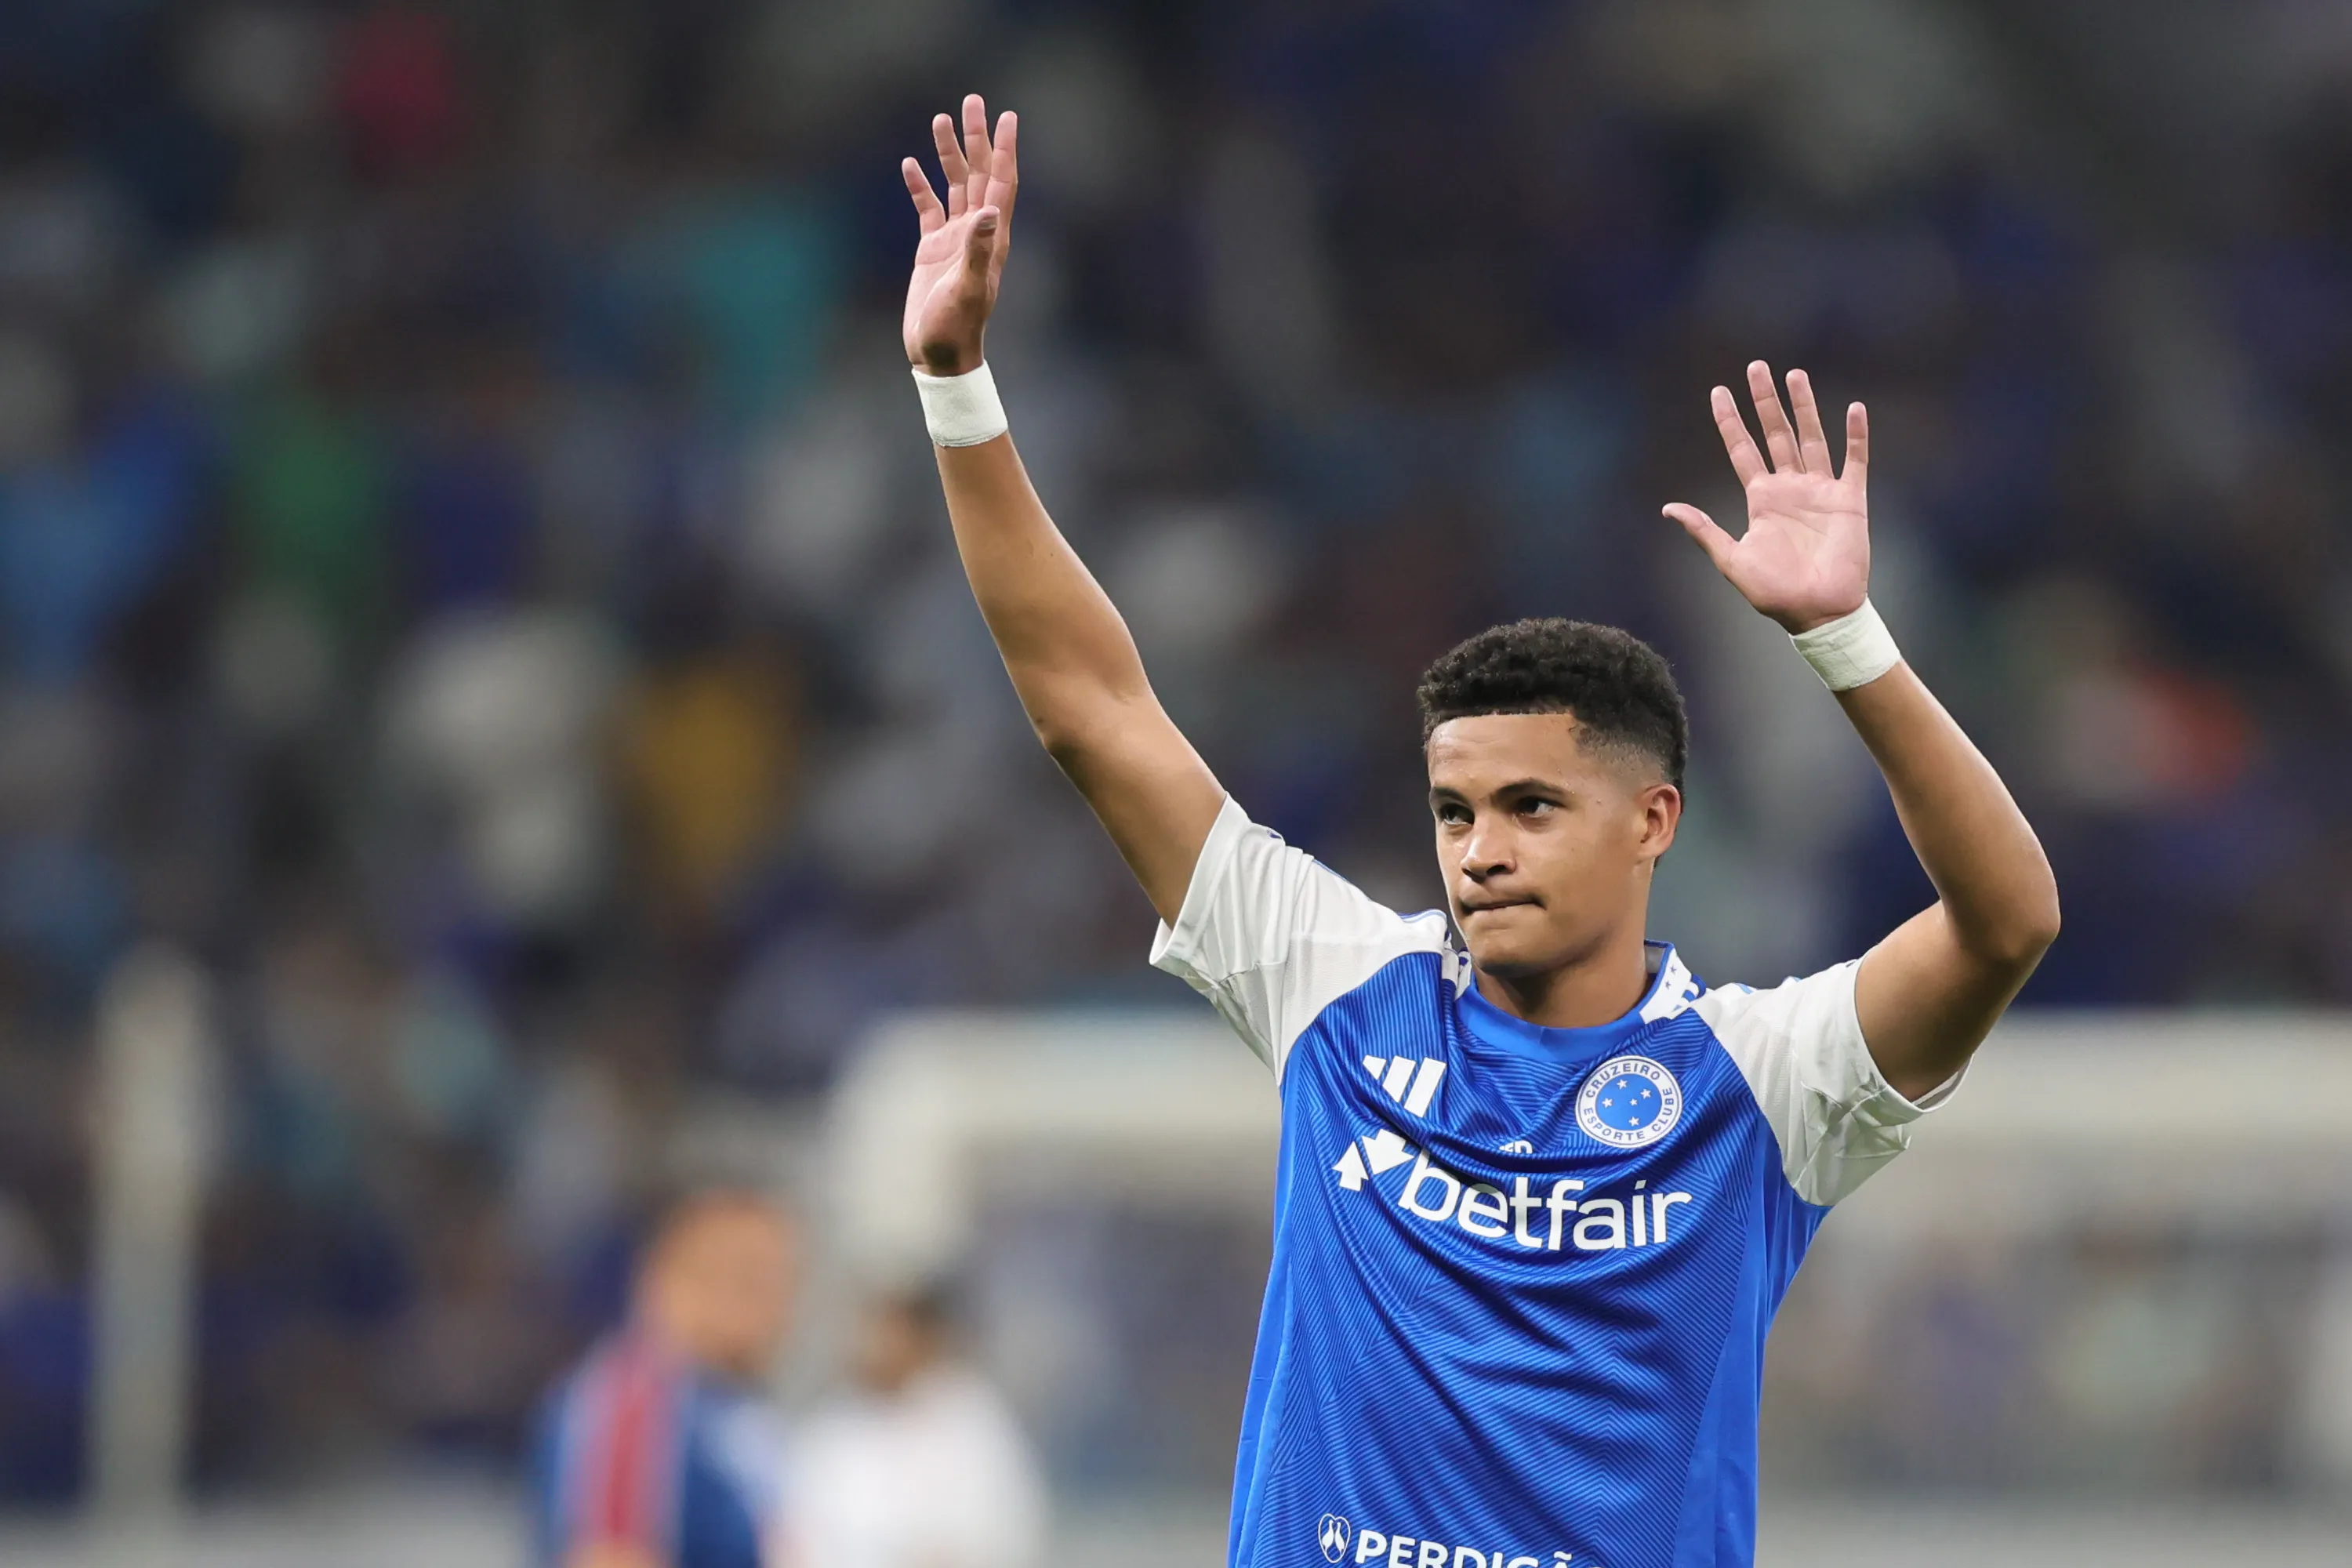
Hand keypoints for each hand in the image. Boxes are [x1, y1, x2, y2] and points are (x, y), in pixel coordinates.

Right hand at [901, 94, 1017, 376]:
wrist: (938, 353)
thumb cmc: (957, 327)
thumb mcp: (968, 288)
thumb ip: (979, 249)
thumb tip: (989, 210)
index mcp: (992, 237)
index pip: (1002, 182)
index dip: (1005, 149)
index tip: (1007, 116)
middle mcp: (977, 232)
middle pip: (979, 174)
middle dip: (977, 138)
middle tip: (972, 101)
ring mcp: (954, 239)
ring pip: (954, 185)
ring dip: (948, 154)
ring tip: (940, 119)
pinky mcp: (932, 249)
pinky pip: (927, 208)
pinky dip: (920, 186)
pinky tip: (910, 163)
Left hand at [1663, 362, 1869, 633]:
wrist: (1818, 612)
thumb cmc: (1775, 592)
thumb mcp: (1732, 560)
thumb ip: (1704, 531)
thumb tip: (1668, 508)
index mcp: (1761, 499)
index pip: (1742, 450)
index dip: (1730, 421)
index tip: (1718, 391)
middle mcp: (1789, 488)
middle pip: (1775, 433)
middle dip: (1765, 401)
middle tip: (1755, 366)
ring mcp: (1820, 491)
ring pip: (1811, 437)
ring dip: (1804, 407)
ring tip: (1794, 375)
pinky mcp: (1850, 500)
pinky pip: (1855, 460)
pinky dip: (1856, 436)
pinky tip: (1854, 408)